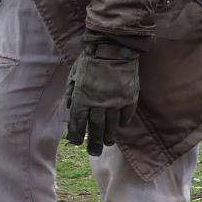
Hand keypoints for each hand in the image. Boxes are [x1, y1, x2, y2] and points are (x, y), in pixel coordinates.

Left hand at [65, 38, 139, 155]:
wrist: (112, 48)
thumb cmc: (89, 61)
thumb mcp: (73, 76)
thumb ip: (71, 94)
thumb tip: (71, 109)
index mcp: (82, 98)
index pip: (78, 122)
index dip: (77, 134)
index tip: (77, 143)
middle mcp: (98, 103)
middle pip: (96, 128)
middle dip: (94, 142)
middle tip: (94, 153)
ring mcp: (115, 101)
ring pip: (112, 125)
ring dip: (109, 136)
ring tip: (108, 143)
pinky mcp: (129, 97)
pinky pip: (126, 115)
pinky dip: (122, 122)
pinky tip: (120, 127)